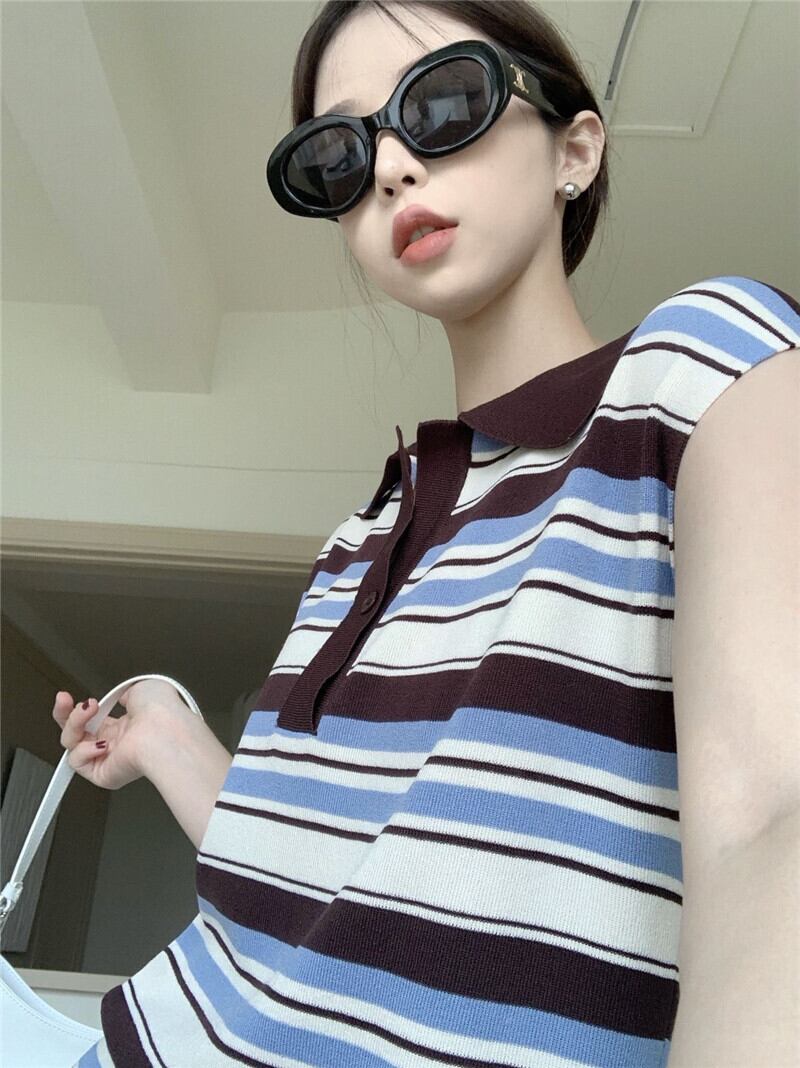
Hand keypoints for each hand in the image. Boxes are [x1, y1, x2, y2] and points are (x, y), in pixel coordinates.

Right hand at [52, 680, 195, 790]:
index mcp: (127, 725)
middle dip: (65, 714)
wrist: (165, 730)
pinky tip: (102, 742)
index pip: (93, 720)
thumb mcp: (142, 688)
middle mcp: (117, 742)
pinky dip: (83, 749)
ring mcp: (109, 758)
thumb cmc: (162, 710)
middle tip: (64, 699)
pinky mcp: (103, 774)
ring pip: (72, 744)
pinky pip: (77, 762)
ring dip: (74, 723)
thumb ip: (125, 693)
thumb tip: (120, 697)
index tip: (72, 697)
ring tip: (89, 710)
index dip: (78, 709)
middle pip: (76, 732)